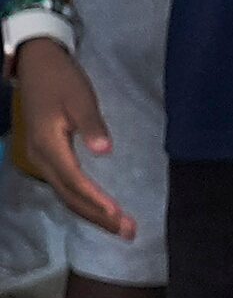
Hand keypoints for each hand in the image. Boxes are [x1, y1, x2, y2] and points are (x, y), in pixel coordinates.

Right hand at [13, 41, 131, 238]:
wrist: (36, 64)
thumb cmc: (61, 80)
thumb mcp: (81, 99)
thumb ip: (93, 125)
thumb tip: (105, 150)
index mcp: (48, 144)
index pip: (75, 181)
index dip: (96, 199)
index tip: (119, 213)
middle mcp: (41, 157)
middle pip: (70, 196)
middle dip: (99, 217)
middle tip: (130, 233)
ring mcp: (42, 158)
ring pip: (67, 195)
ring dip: (93, 214)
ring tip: (122, 229)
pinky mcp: (47, 156)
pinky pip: (65, 187)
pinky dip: (84, 202)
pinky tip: (102, 211)